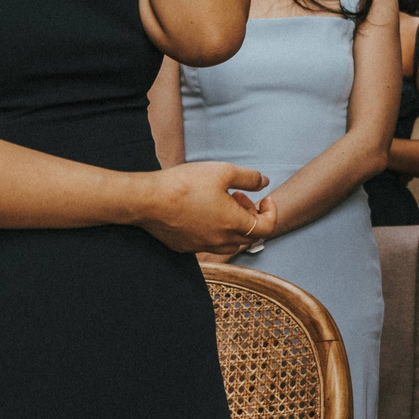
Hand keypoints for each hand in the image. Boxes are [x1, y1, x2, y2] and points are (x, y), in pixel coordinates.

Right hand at [133, 160, 270, 254]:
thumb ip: (249, 177)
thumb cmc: (185, 184)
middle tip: (237, 195)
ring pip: (229, 243)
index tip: (265, 198)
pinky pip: (208, 244)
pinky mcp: (185, 247)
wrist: (147, 200)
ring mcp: (201, 246)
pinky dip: (215, 231)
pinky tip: (202, 211)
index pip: (267, 228)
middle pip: (249, 236)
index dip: (271, 212)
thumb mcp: (223, 171)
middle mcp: (219, 241)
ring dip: (233, 225)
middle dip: (250, 215)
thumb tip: (265, 182)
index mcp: (233, 224)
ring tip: (221, 203)